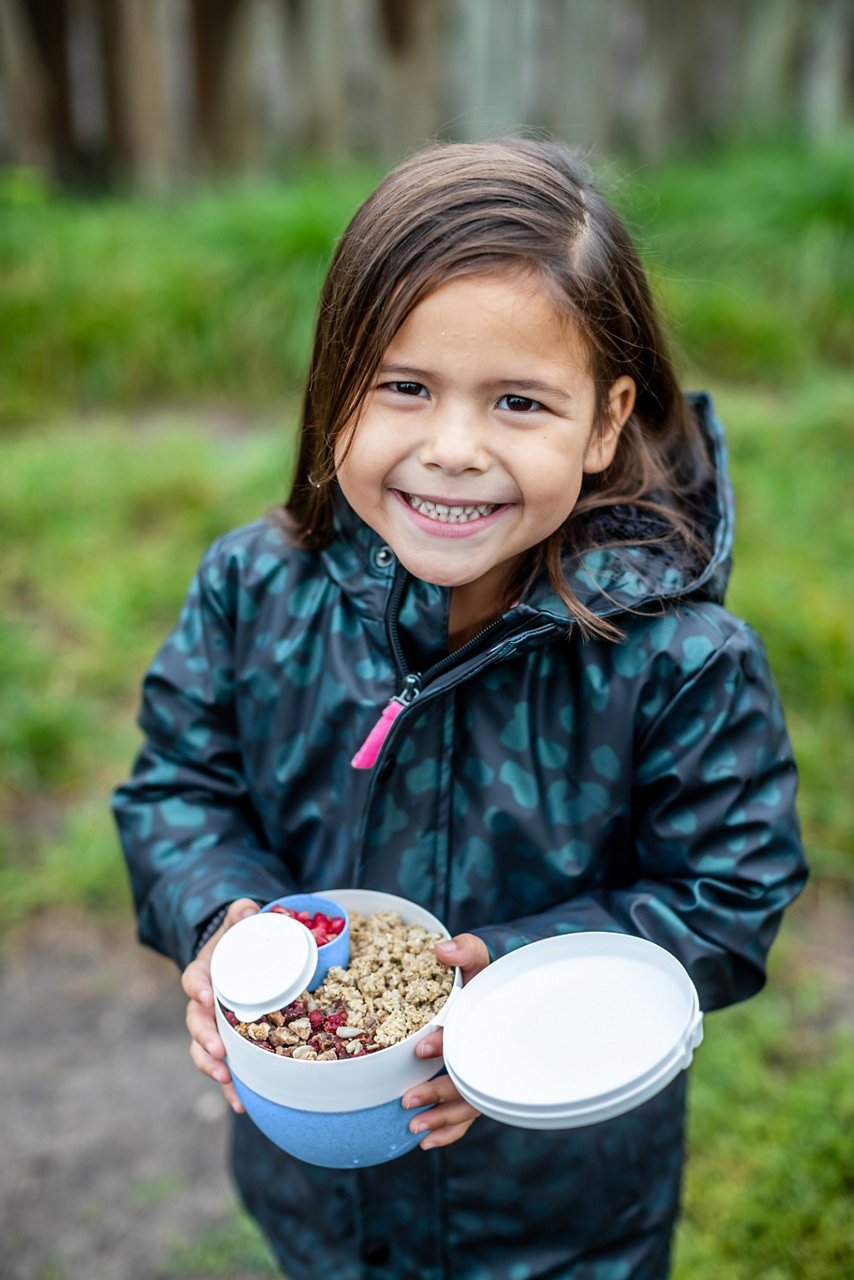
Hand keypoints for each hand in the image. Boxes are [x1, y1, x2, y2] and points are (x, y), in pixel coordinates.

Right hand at [181, 898, 259, 1113]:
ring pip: (203, 1050)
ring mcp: (212, 1026)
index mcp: (203, 972)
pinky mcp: (226, 1043)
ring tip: (227, 1080)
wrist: (239, 959)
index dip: (198, 989)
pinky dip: (230, 1086)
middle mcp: (202, 1003)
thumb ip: (240, 914)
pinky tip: (242, 1104)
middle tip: (219, 1051)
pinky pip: (224, 1066)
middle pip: (195, 1023)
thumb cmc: (239, 941)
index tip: (207, 997)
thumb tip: (246, 908)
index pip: (194, 980)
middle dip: (204, 1039)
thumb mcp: (238, 923)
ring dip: (212, 1067)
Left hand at [401, 932, 489, 1149]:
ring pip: (468, 1104)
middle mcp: (487, 1052)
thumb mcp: (479, 956)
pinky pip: (468, 1115)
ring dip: (442, 1119)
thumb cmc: (486, 976)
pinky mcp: (475, 1086)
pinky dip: (450, 1130)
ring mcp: (482, 1072)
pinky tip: (427, 1142)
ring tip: (414, 1129)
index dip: (445, 1044)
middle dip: (439, 1093)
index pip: (467, 1037)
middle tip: (407, 1101)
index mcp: (485, 1023)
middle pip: (468, 1080)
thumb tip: (440, 950)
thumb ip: (465, 950)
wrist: (501, 992)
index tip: (421, 1049)